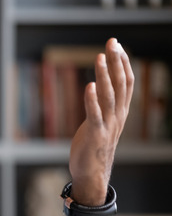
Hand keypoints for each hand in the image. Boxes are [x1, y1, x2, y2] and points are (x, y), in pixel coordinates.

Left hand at [68, 38, 132, 204]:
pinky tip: (89, 86)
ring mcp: (107, 125)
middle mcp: (117, 115)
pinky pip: (95, 114)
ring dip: (104, 76)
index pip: (126, 81)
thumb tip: (99, 85)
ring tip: (100, 57)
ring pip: (109, 96)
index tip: (116, 44)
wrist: (92, 173)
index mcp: (120, 111)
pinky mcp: (95, 134)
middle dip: (116, 62)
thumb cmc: (94, 146)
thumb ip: (104, 105)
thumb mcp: (103, 121)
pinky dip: (92, 100)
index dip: (122, 62)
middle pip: (120, 84)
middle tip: (112, 42)